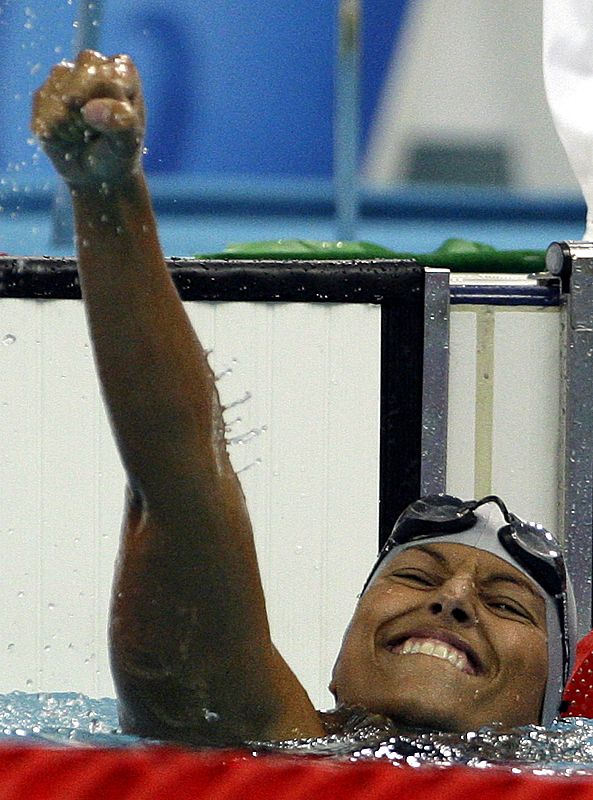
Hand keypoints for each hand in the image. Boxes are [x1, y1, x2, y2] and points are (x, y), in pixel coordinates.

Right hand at [31, 50, 145, 188]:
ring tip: (82, 132)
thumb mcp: (128, 141)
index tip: (118, 126)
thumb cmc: (118, 151)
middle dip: (84, 118)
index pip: (106, 82)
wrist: (97, 173)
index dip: (108, 111)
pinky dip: (55, 135)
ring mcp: (63, 76)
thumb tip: (90, 110)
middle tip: (96, 130)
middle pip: (76, 90)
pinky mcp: (42, 94)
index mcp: (121, 69)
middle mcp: (90, 64)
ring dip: (70, 128)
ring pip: (57, 103)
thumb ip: (120, 122)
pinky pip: (43, 117)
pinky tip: (67, 135)